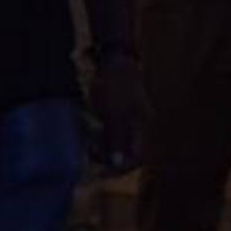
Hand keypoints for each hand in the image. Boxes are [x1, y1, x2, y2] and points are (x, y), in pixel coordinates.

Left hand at [88, 50, 145, 174]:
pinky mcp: (117, 116)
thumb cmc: (116, 85)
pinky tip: (89, 139)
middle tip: (92, 159)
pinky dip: (101, 141)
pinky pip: (111, 136)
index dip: (122, 168)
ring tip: (89, 149)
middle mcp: (137, 127)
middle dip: (110, 161)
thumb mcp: (114, 113)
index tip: (103, 170)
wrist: (113, 60)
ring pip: (118, 146)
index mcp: (141, 126)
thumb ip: (116, 138)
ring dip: (104, 152)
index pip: (137, 157)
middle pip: (127, 154)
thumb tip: (118, 163)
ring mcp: (127, 121)